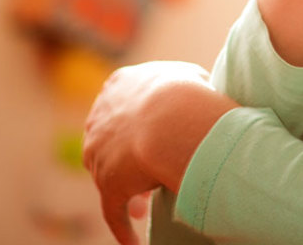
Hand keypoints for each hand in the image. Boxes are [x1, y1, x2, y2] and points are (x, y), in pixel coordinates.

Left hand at [82, 61, 226, 244]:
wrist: (173, 116)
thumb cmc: (189, 92)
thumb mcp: (189, 75)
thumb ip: (186, 81)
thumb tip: (203, 87)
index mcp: (118, 86)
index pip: (122, 108)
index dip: (138, 125)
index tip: (152, 138)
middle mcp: (100, 119)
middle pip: (110, 143)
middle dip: (127, 159)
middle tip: (147, 173)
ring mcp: (100, 154)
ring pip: (110, 177)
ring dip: (127, 192)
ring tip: (143, 209)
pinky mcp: (108, 185)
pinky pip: (113, 211)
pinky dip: (122, 227)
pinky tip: (132, 242)